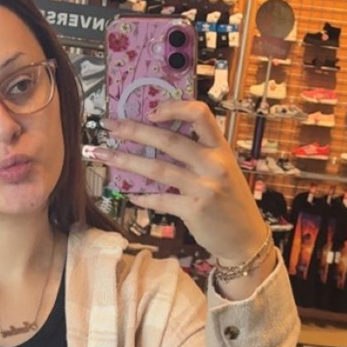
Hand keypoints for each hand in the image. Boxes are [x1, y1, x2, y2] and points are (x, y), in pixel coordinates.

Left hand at [97, 98, 270, 268]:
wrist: (245, 238)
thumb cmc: (228, 201)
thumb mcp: (221, 170)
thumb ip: (197, 155)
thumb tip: (154, 141)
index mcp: (220, 148)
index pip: (200, 115)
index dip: (174, 108)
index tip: (150, 110)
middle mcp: (214, 163)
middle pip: (168, 139)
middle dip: (133, 130)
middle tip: (107, 125)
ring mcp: (204, 187)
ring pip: (157, 169)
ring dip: (125, 160)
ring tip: (102, 155)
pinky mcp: (194, 210)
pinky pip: (161, 200)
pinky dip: (143, 197)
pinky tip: (131, 195)